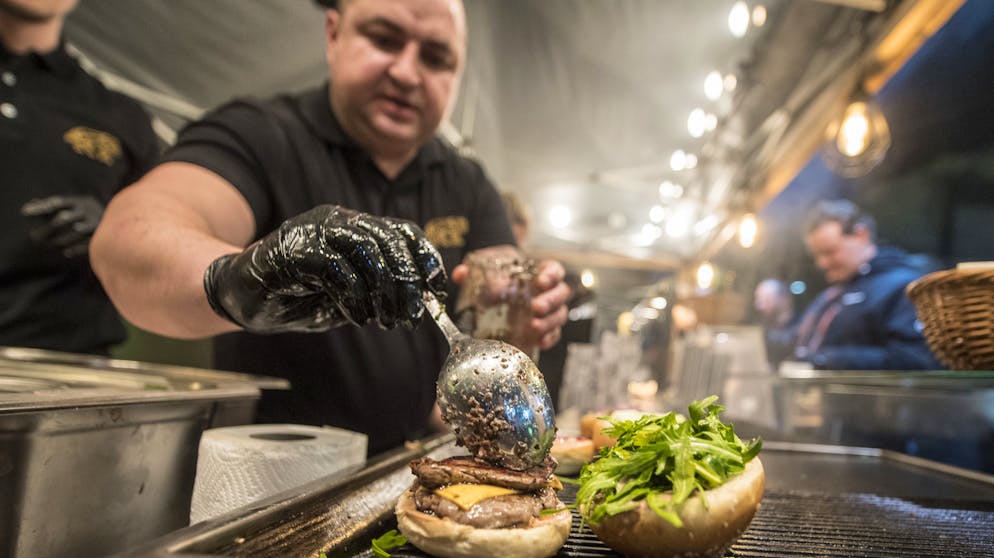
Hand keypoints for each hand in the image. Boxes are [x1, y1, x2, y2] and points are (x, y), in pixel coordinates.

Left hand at [21, 195, 104, 257]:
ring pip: (74, 232)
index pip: (58, 203)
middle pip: (63, 219)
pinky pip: (87, 244)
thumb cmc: (92, 214)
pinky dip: (75, 249)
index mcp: (81, 201)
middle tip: (35, 238)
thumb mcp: (76, 206)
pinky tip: (66, 252)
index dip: (42, 207)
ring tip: (52, 245)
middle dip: (47, 229)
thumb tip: (30, 205)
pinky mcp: (104, 236)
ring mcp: (97, 223)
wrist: (126, 219)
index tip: (25, 212)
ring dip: (60, 240)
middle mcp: (89, 210)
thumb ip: (54, 206)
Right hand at [204, 205, 446, 332]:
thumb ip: (379, 292)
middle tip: (412, 316)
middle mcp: (337, 221)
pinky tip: (355, 317)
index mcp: (355, 227)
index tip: (438, 291)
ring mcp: (313, 231)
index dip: (426, 259)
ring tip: (386, 322)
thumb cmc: (296, 295)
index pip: (403, 232)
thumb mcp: (349, 295)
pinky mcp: (292, 250)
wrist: (238, 295)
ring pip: (367, 251)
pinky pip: (335, 269)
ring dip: (383, 292)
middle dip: (407, 282)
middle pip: (390, 241)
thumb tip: (419, 304)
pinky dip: (353, 298)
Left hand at [452, 247, 569, 349]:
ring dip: (550, 322)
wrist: (494, 285)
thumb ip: (472, 269)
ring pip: (560, 315)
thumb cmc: (495, 273)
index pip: (555, 269)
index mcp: (538, 271)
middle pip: (561, 294)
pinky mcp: (544, 327)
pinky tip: (540, 343)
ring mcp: (548, 310)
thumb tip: (460, 274)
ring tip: (534, 328)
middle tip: (535, 308)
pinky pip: (554, 333)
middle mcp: (548, 290)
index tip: (540, 282)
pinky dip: (550, 338)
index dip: (552, 275)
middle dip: (551, 301)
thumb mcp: (484, 266)